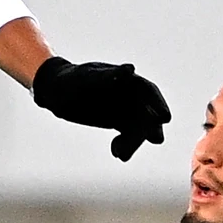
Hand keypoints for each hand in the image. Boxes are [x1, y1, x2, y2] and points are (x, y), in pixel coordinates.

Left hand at [32, 59, 169, 160]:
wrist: (57, 92)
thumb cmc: (72, 79)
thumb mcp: (88, 78)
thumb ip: (110, 76)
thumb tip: (131, 69)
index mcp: (127, 79)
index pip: (148, 91)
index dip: (158, 104)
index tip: (165, 118)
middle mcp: (131, 95)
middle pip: (147, 113)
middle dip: (149, 127)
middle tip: (154, 139)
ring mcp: (126, 110)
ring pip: (138, 128)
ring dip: (134, 141)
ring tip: (121, 154)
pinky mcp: (119, 123)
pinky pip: (128, 136)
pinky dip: (126, 145)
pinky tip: (117, 153)